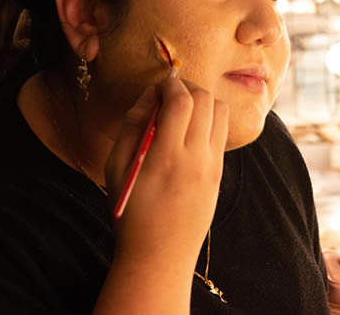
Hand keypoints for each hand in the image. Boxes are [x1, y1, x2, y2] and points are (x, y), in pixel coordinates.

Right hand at [105, 76, 228, 266]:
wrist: (160, 255)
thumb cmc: (131, 213)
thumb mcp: (116, 168)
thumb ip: (132, 125)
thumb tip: (150, 95)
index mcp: (166, 156)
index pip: (180, 101)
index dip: (169, 85)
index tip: (158, 86)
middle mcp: (197, 157)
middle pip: (205, 99)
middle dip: (187, 87)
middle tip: (169, 94)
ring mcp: (213, 165)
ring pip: (221, 112)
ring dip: (203, 100)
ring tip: (183, 109)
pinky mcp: (221, 172)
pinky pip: (222, 132)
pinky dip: (210, 119)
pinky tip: (191, 129)